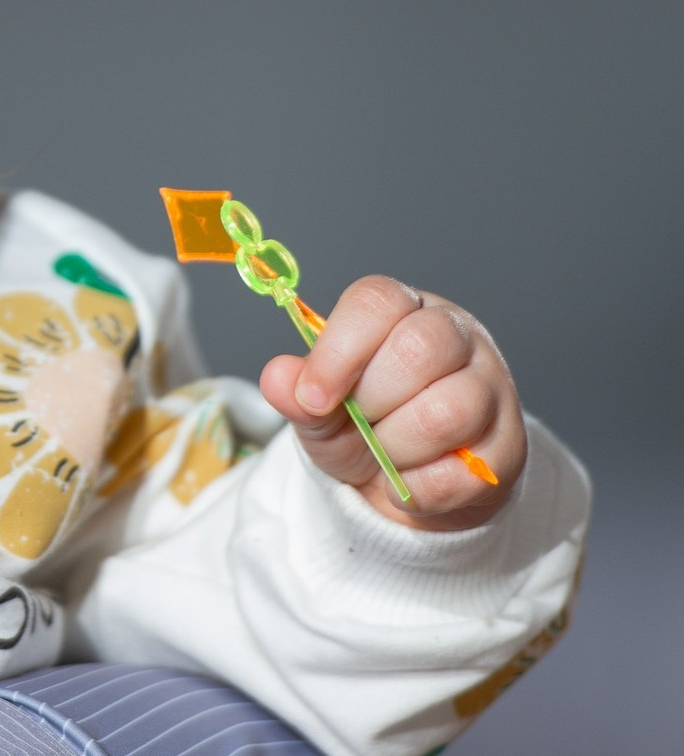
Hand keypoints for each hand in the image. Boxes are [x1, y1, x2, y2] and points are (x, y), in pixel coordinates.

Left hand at [258, 276, 525, 530]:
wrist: (404, 486)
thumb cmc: (360, 427)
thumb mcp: (318, 409)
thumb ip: (296, 391)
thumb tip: (278, 377)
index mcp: (402, 310)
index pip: (378, 301)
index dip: (339, 349)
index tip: (313, 396)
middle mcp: (456, 335)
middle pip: (420, 348)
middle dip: (372, 400)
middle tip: (359, 423)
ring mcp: (493, 387)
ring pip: (448, 411)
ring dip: (396, 447)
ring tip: (383, 454)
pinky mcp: (512, 446)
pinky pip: (465, 472)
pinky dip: (421, 489)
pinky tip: (410, 482)